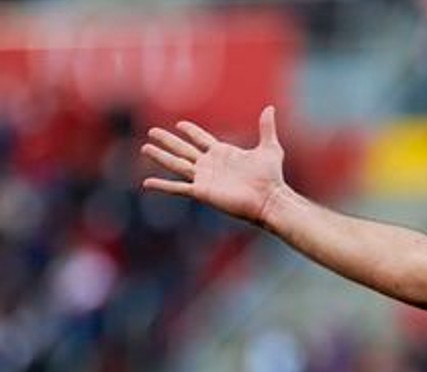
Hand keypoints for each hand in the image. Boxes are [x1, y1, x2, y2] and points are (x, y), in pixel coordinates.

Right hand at [142, 106, 286, 224]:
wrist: (269, 199)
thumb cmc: (272, 177)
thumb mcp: (270, 148)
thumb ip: (267, 128)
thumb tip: (270, 108)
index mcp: (223, 153)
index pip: (201, 139)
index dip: (191, 131)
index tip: (180, 124)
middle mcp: (210, 165)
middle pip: (183, 149)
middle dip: (168, 141)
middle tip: (152, 131)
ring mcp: (204, 178)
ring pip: (176, 165)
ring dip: (160, 156)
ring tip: (145, 148)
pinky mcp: (202, 192)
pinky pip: (177, 188)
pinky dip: (162, 185)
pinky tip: (147, 183)